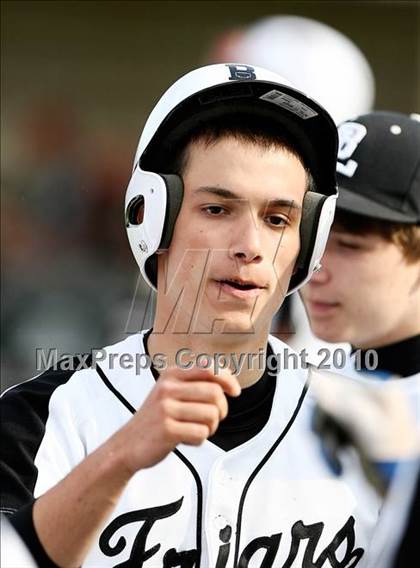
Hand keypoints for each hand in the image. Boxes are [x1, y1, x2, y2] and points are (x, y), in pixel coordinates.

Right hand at [110, 365, 240, 475]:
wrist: (127, 445)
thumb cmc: (155, 419)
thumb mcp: (170, 392)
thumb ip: (195, 383)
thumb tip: (227, 381)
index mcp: (171, 375)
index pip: (209, 368)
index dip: (227, 379)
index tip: (235, 391)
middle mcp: (167, 388)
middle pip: (215, 393)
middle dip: (221, 409)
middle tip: (212, 419)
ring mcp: (165, 408)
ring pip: (211, 415)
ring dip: (210, 427)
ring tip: (196, 430)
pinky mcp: (167, 430)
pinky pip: (201, 434)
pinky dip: (199, 440)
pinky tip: (185, 439)